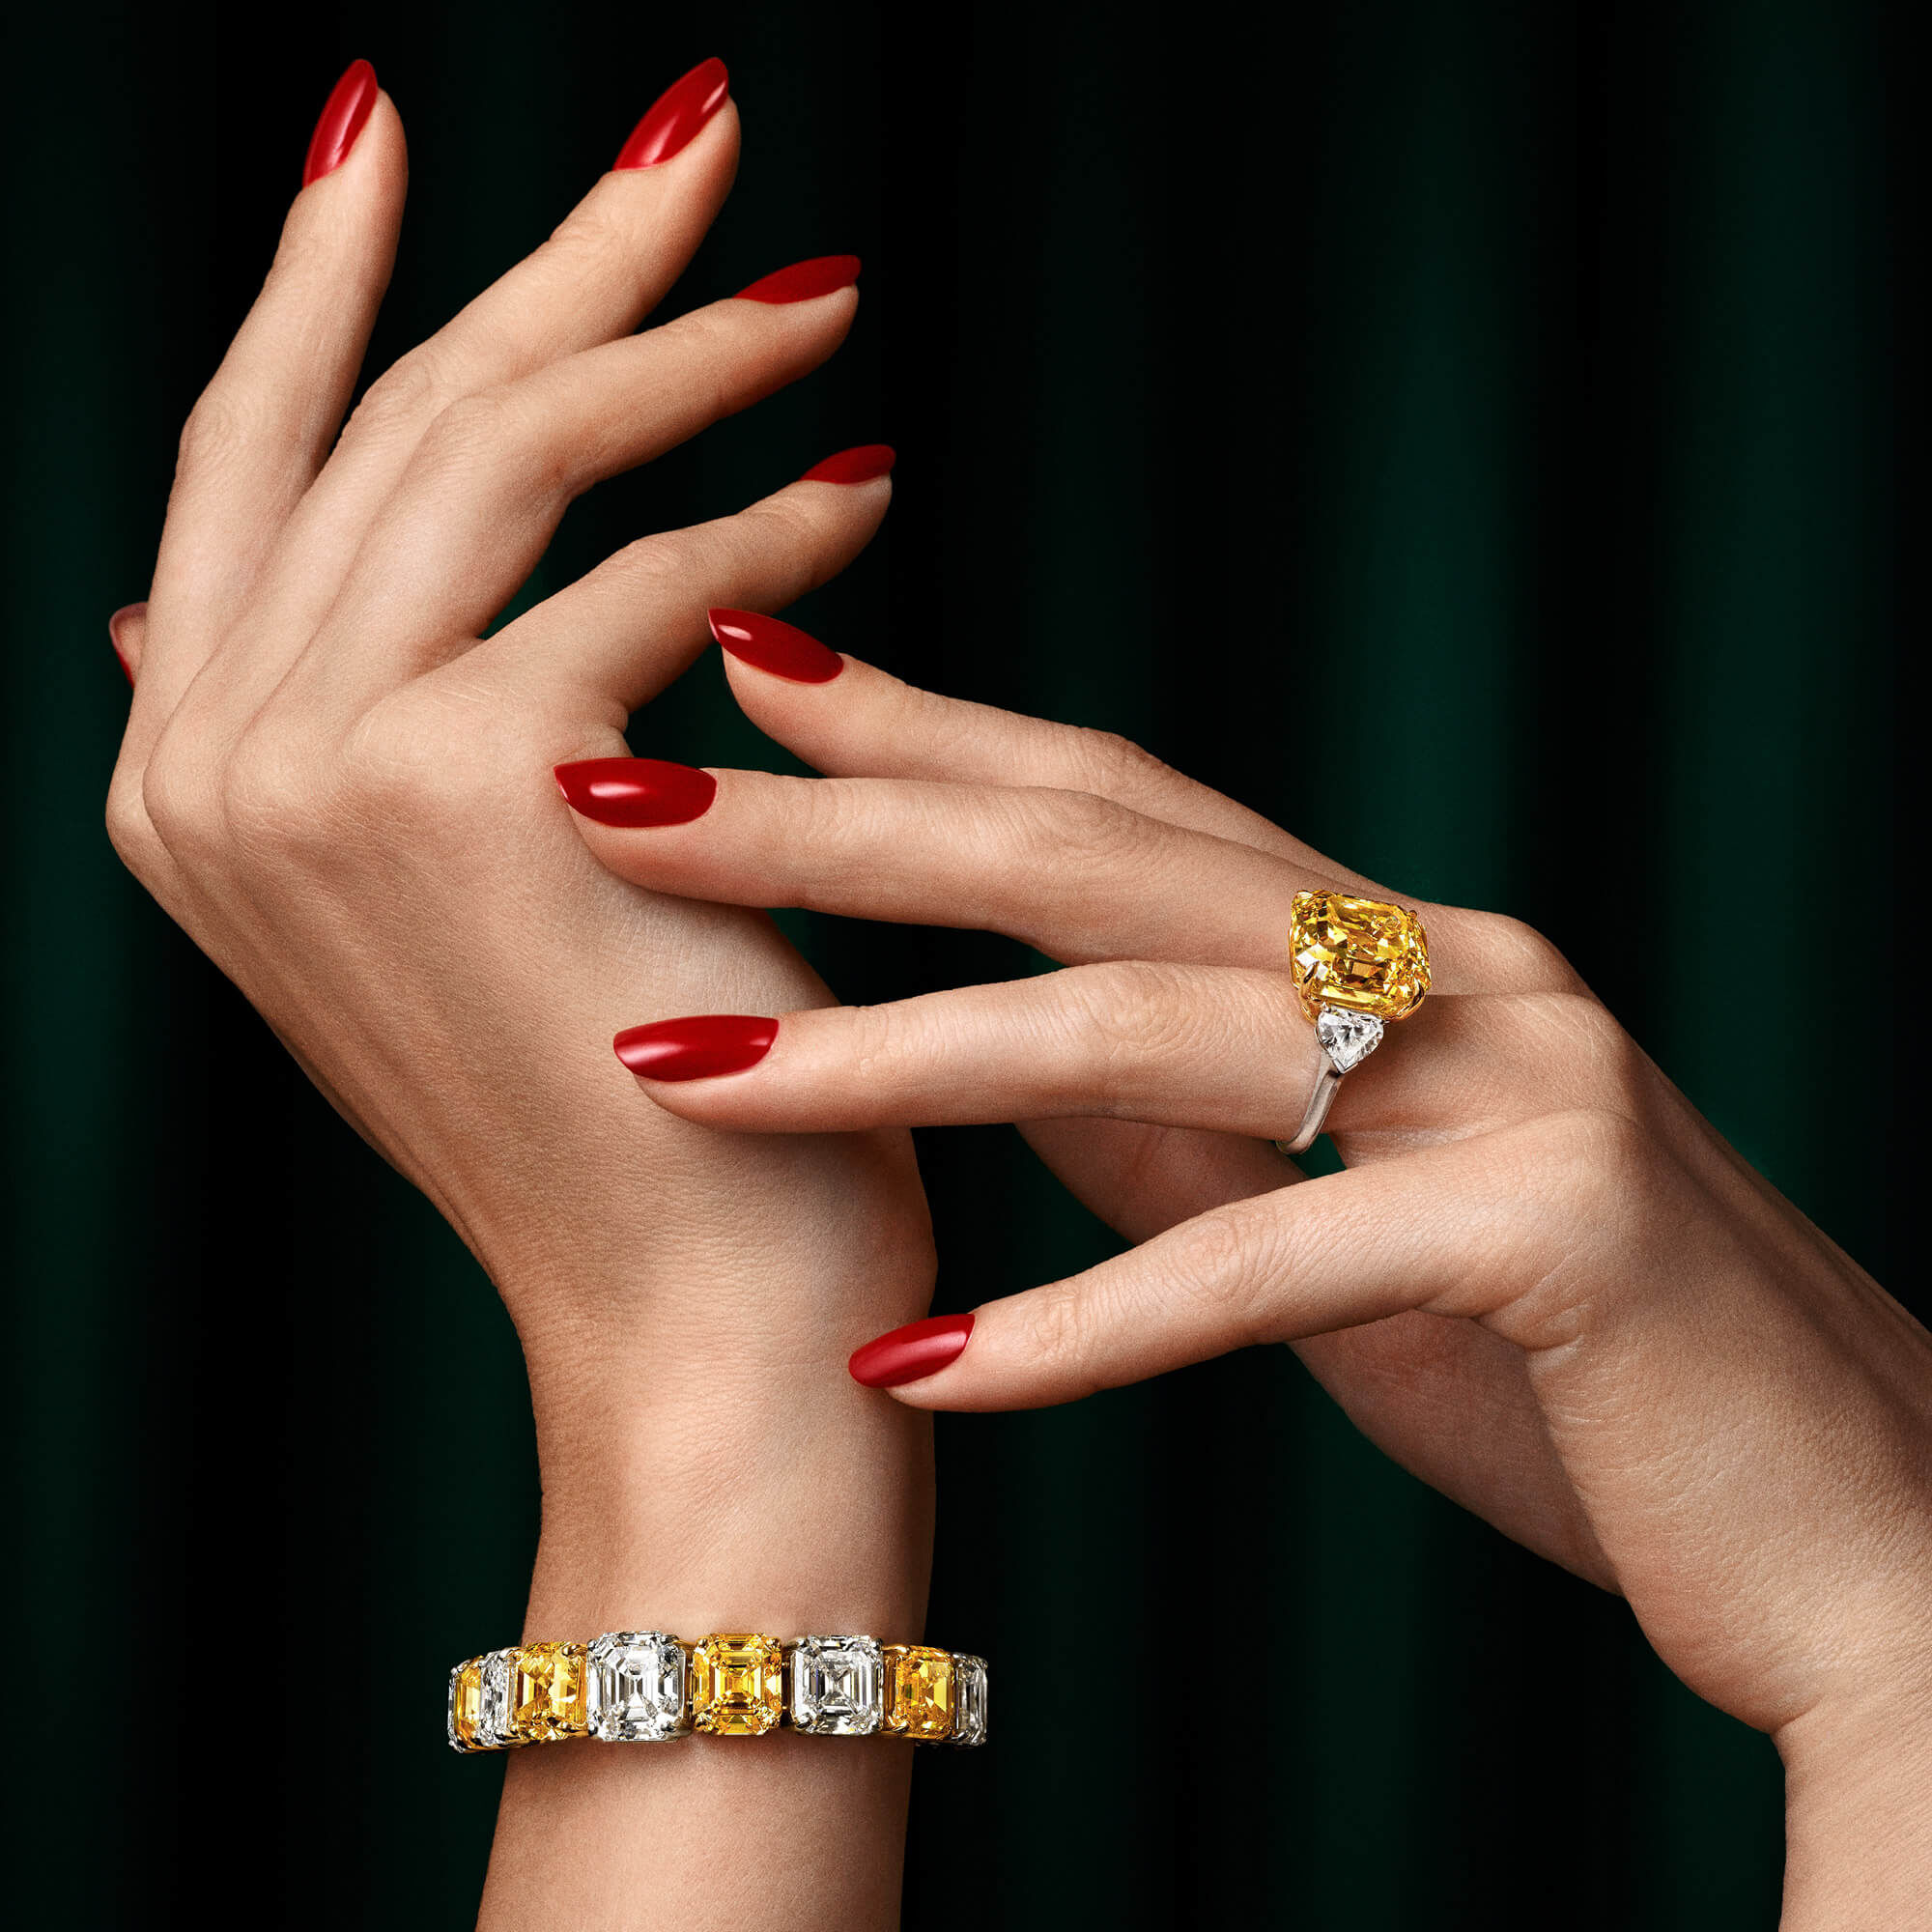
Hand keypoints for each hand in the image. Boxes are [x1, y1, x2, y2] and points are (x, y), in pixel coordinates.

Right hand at [107, 64, 930, 1928]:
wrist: (691, 1317)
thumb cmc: (616, 1113)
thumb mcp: (415, 918)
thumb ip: (284, 742)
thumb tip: (146, 603)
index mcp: (190, 776)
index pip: (246, 459)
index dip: (317, 277)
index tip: (389, 126)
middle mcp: (207, 760)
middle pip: (388, 418)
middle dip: (550, 258)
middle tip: (696, 137)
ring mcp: (314, 769)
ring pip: (507, 460)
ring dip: (681, 356)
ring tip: (821, 303)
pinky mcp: (472, 785)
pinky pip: (644, 583)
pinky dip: (767, 532)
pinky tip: (859, 501)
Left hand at [559, 614, 1931, 1921]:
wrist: (1851, 1517)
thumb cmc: (1566, 1353)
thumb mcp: (1331, 1203)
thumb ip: (1171, 1112)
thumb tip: (969, 1032)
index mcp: (1393, 945)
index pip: (1116, 806)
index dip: (925, 730)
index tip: (735, 676)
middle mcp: (1456, 968)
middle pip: (1098, 860)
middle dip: (843, 825)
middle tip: (622, 797)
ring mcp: (1518, 1086)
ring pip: (1155, 1030)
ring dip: (897, 1056)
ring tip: (678, 1072)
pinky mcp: (1562, 1241)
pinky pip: (1277, 1267)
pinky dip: (1087, 1326)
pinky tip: (916, 1372)